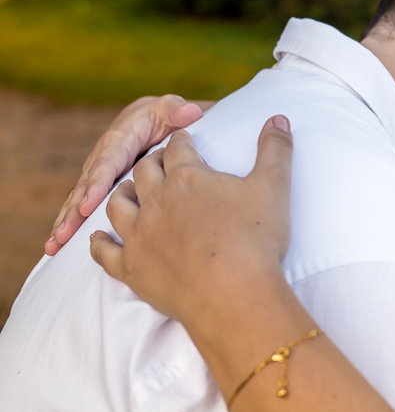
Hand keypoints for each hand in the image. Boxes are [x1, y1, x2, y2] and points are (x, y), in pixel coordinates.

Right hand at [46, 95, 209, 255]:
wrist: (149, 118)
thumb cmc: (161, 115)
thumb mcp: (168, 109)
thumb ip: (175, 110)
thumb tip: (189, 112)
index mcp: (119, 140)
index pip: (108, 163)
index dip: (98, 184)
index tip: (89, 205)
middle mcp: (102, 157)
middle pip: (86, 186)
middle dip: (74, 211)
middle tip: (63, 235)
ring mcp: (98, 172)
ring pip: (79, 198)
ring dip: (66, 222)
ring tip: (53, 245)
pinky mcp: (98, 184)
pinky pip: (82, 204)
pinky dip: (69, 223)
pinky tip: (57, 245)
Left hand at [90, 115, 291, 322]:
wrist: (232, 294)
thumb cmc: (255, 239)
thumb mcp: (273, 187)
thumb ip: (276, 149)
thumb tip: (279, 117)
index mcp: (187, 178)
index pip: (179, 148)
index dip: (181, 140)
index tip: (183, 138)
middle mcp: (156, 200)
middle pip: (144, 172)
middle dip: (151, 162)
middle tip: (158, 162)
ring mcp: (139, 235)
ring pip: (118, 205)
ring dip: (121, 194)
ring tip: (127, 191)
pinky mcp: (131, 268)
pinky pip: (104, 252)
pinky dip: (99, 242)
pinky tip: (98, 238)